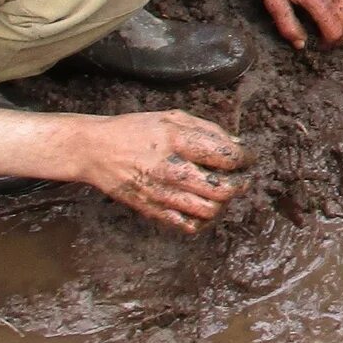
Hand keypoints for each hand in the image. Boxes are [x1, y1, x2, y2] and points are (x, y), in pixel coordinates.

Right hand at [0, 105, 250, 234]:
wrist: (94, 150)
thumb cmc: (136, 130)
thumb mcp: (172, 117)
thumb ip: (207, 130)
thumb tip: (238, 144)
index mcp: (177, 140)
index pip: (226, 156)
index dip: (245, 158)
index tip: (248, 158)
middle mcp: (170, 168)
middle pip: (222, 189)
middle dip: (239, 185)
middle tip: (241, 179)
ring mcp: (160, 193)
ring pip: (208, 211)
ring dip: (223, 204)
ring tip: (222, 193)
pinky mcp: (151, 209)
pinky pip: (186, 225)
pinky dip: (202, 220)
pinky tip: (202, 207)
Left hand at [243, 0, 342, 48]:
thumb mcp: (273, 1)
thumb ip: (288, 25)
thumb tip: (301, 44)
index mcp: (318, 1)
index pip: (335, 32)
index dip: (330, 44)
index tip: (321, 45)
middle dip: (342, 35)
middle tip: (328, 38)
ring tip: (335, 22)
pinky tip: (338, 3)